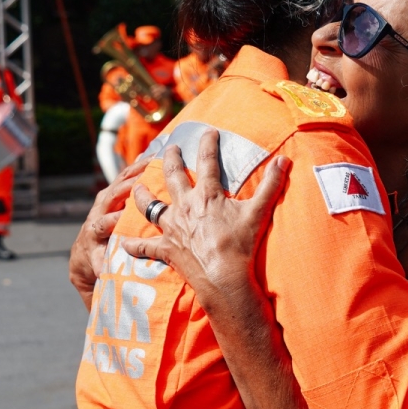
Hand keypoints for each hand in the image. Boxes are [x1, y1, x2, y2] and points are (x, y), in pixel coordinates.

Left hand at [67, 156, 150, 308]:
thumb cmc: (95, 262)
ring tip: (154, 161)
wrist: (82, 253)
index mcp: (94, 232)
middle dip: (125, 187)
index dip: (112, 219)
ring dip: (134, 171)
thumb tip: (104, 275)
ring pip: (118, 182)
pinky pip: (125, 178)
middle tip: (143, 180)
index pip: (102, 224)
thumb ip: (102, 268)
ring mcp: (104, 201)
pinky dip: (137, 167)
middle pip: (110, 196)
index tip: (123, 217)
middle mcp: (97, 212)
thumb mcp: (98, 268)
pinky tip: (151, 156)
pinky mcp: (112, 194)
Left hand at [122, 128, 289, 307]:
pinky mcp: (166, 249)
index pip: (208, 161)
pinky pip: (144, 246)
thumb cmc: (241, 245)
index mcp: (207, 195)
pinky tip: (122, 241)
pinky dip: (132, 244)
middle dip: (170, 158)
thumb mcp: (259, 212)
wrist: (224, 277)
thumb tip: (285, 161)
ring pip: (149, 206)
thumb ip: (271, 184)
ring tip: (135, 186)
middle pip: (172, 176)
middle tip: (169, 148)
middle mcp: (185, 206)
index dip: (208, 143)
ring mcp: (172, 228)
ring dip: (141, 194)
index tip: (208, 131)